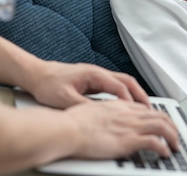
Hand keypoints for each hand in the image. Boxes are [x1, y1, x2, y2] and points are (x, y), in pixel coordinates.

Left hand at [28, 61, 149, 108]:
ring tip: (142, 108)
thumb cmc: (48, 84)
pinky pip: (115, 86)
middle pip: (128, 81)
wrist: (36, 74)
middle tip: (150, 108)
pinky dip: (124, 95)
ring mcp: (97, 76)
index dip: (129, 100)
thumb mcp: (65, 99)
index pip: (119, 86)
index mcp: (94, 74)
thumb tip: (100, 114)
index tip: (136, 112)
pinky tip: (126, 105)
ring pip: (123, 82)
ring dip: (134, 94)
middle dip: (140, 95)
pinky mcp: (93, 81)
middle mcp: (98, 73)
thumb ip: (84, 106)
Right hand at [67, 99, 178, 158]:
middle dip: (170, 124)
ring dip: (172, 135)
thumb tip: (105, 121)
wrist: (68, 129)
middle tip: (174, 133)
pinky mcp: (129, 140)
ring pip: (162, 126)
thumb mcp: (91, 111)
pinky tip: (165, 153)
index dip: (156, 115)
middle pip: (159, 114)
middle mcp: (128, 114)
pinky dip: (164, 148)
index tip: (160, 122)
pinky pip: (155, 142)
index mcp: (119, 105)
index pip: (145, 108)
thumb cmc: (72, 123)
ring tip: (175, 144)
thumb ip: (103, 114)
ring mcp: (130, 126)